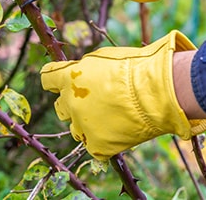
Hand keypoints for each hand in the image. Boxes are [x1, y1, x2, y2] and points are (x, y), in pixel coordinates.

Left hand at [40, 31, 205, 160]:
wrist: (157, 91)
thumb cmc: (136, 67)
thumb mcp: (104, 58)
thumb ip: (86, 67)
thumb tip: (80, 72)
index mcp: (69, 77)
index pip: (48, 79)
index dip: (55, 80)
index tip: (60, 80)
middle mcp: (71, 102)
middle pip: (60, 107)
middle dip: (73, 103)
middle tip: (92, 101)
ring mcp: (83, 125)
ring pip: (76, 129)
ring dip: (87, 123)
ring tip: (110, 117)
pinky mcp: (98, 145)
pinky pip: (93, 147)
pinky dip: (103, 142)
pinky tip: (116, 133)